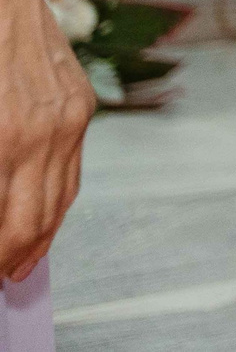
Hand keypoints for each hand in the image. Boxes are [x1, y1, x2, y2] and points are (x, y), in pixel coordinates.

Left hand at [0, 0, 92, 281]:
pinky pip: (73, 168)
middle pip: (32, 224)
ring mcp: (68, 118)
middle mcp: (41, 135)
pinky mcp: (80, 103)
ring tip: (19, 262)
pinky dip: (57, 201)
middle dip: (12, 257)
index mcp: (2, 141)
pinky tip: (41, 215)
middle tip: (1, 279)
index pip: (4, 227)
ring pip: (60, 201)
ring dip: (38, 238)